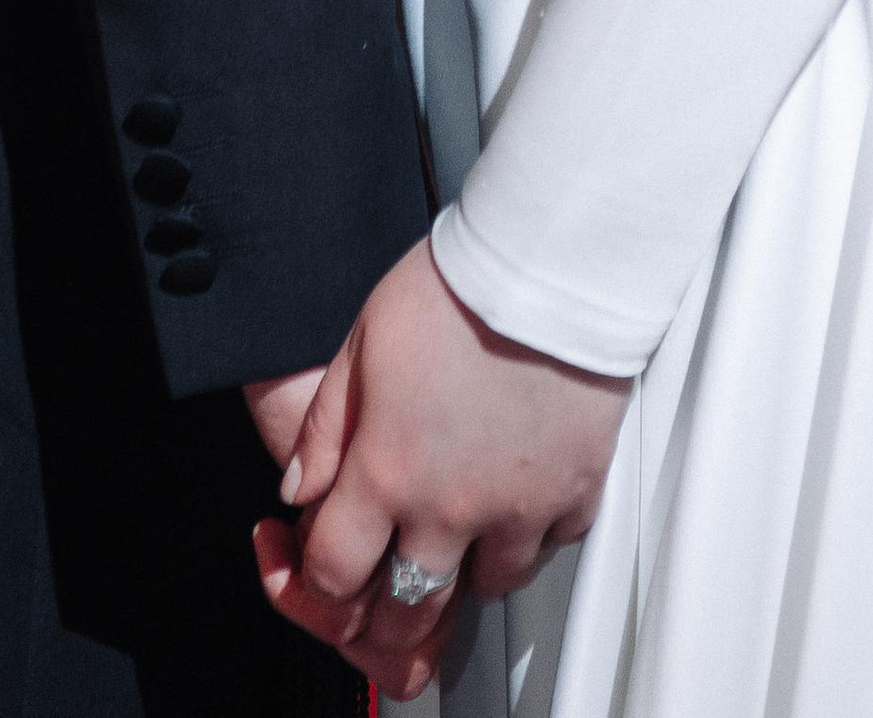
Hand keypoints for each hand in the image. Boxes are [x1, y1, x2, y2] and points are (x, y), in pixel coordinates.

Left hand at [253, 240, 629, 701]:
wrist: (551, 261)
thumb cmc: (457, 288)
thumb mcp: (361, 342)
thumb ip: (324, 429)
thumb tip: (298, 491)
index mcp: (387, 474)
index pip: (333, 577)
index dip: (318, 578)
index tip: (326, 557)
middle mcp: (450, 511)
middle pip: (406, 612)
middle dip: (384, 611)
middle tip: (384, 578)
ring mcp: (517, 511)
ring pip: (483, 589)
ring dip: (464, 569)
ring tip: (458, 525)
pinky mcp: (575, 495)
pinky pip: (547, 548)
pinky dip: (529, 533)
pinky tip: (517, 493)